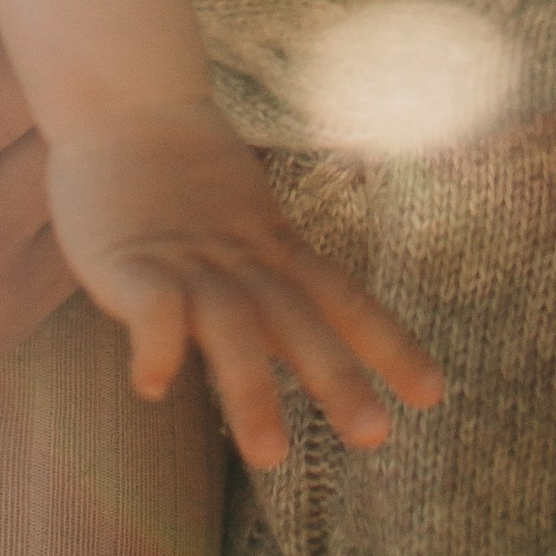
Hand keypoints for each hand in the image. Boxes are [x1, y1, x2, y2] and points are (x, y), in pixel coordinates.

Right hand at [46, 98, 444, 470]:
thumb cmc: (179, 175)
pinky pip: (152, 306)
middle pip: (299, 318)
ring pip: (231, 325)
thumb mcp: (241, 224)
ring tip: (271, 456)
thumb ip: (267, 279)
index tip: (433, 394)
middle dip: (337, 377)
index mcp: (273, 249)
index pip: (343, 298)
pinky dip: (157, 343)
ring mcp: (186, 260)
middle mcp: (241, 258)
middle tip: (376, 435)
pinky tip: (155, 386)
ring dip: (253, 388)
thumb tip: (298, 337)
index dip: (388, 344)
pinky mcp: (130, 260)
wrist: (123, 98)